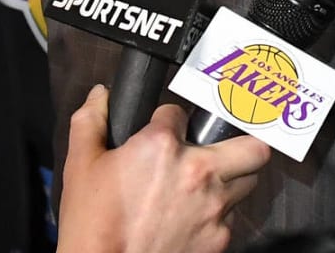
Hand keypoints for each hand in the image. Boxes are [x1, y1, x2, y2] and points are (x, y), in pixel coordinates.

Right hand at [57, 83, 271, 252]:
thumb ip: (91, 122)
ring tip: (206, 186)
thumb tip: (101, 95)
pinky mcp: (219, 240)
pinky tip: (195, 218)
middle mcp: (199, 172)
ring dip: (231, 180)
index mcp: (163, 145)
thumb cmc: (90, 225)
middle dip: (239, 145)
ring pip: (248, 183)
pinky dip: (219, 216)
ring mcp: (214, 208)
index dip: (167, 122)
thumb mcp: (81, 166)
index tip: (160, 135)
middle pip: (253, 147)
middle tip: (218, 151)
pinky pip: (232, 218)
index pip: (180, 113)